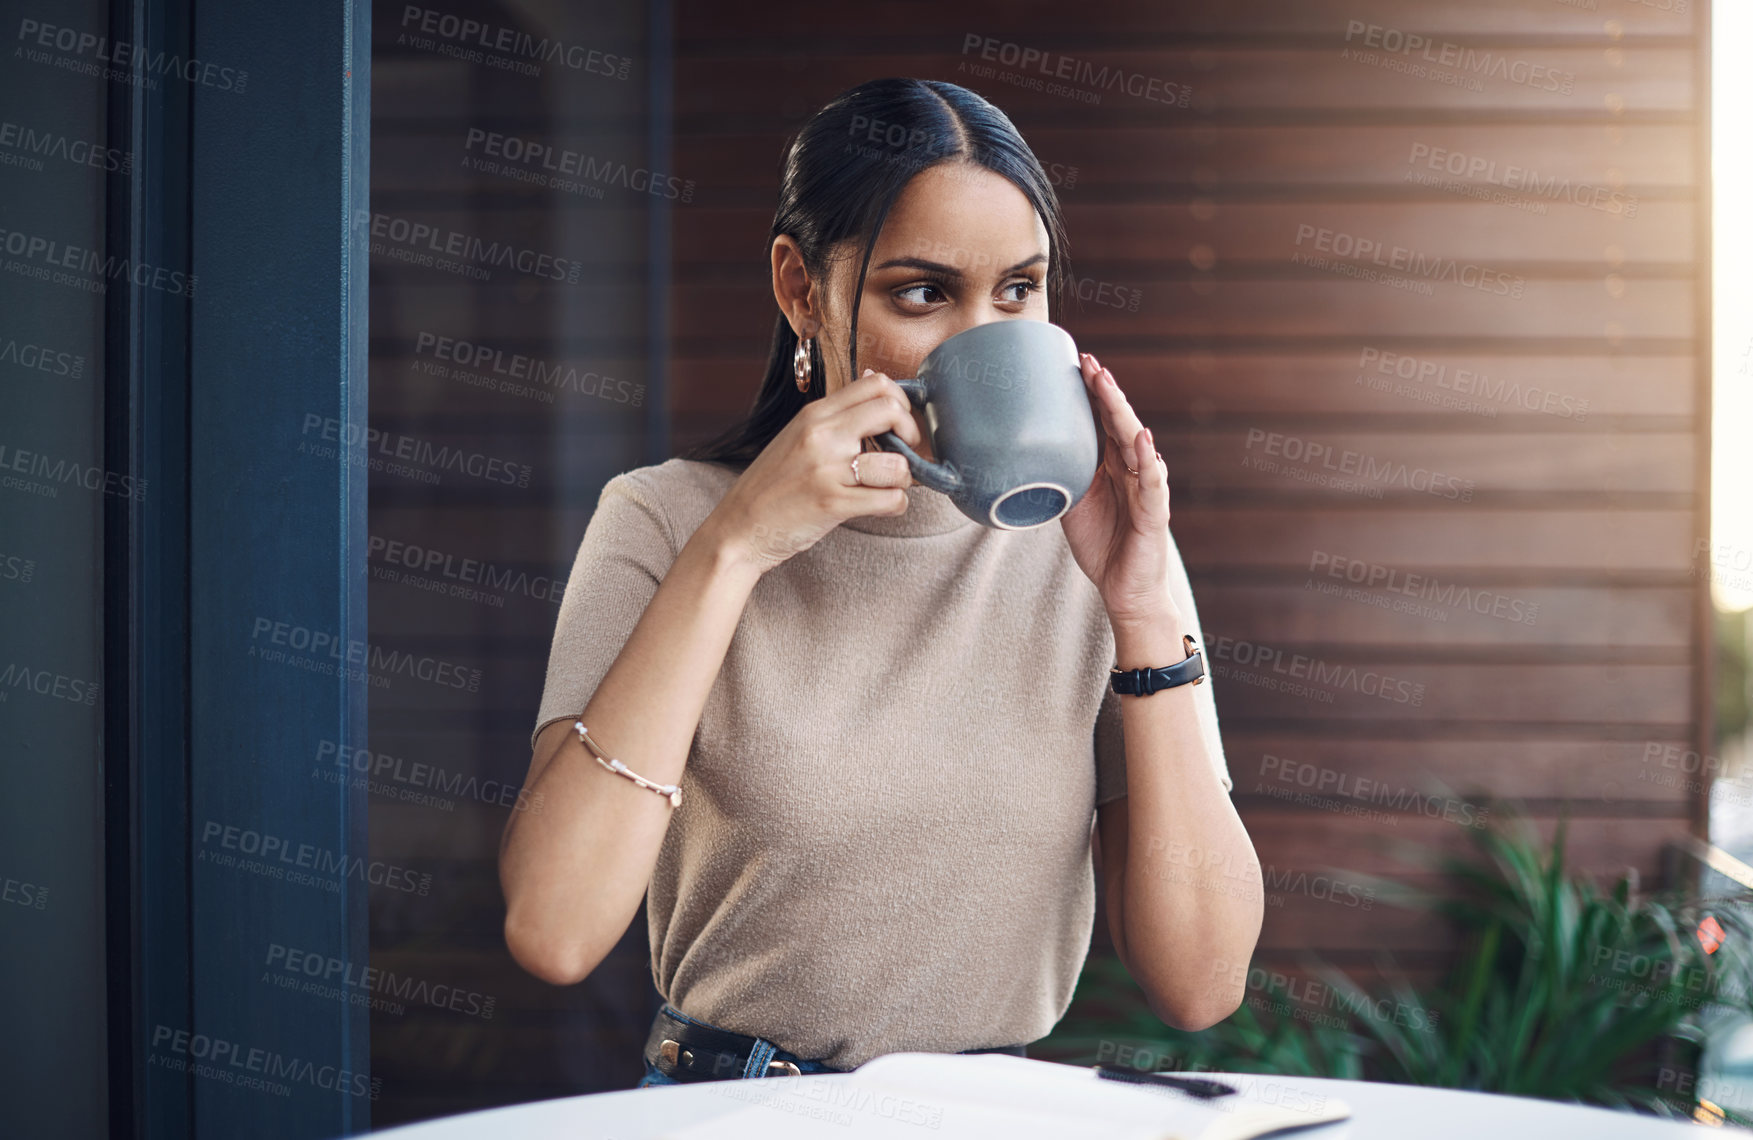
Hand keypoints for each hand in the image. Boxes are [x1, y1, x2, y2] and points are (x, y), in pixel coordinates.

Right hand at [703, 369, 924, 575]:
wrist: (738, 527)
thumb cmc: (772, 486)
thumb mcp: (797, 437)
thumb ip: (835, 416)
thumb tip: (873, 381)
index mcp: (814, 414)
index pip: (874, 383)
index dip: (900, 401)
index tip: (898, 424)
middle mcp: (821, 435)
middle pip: (891, 410)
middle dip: (910, 432)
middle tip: (905, 451)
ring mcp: (827, 469)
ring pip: (897, 463)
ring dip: (904, 478)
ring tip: (889, 486)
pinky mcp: (832, 503)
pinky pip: (890, 499)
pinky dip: (896, 505)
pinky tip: (883, 506)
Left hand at [1061, 352, 1177, 627]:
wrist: (1126, 592)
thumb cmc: (1103, 547)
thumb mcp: (1072, 506)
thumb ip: (1059, 479)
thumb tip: (1027, 457)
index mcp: (1113, 467)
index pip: (1103, 422)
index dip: (1092, 394)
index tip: (1077, 365)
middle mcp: (1132, 470)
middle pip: (1119, 422)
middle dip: (1104, 391)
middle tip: (1088, 362)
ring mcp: (1146, 487)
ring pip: (1135, 442)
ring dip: (1121, 412)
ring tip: (1107, 385)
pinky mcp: (1155, 511)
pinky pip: (1152, 481)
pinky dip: (1148, 458)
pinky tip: (1142, 437)